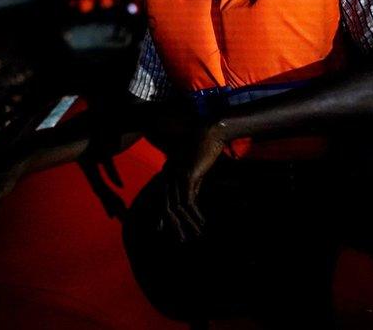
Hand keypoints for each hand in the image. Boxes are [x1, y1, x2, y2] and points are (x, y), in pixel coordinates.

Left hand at [159, 125, 224, 241]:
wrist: (210, 132)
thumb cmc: (204, 149)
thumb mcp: (196, 172)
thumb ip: (192, 186)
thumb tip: (190, 203)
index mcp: (168, 173)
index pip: (162, 198)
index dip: (162, 216)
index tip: (161, 230)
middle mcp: (168, 174)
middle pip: (166, 205)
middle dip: (173, 225)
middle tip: (180, 240)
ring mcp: (176, 175)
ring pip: (177, 207)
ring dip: (187, 223)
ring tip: (194, 235)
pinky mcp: (187, 176)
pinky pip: (188, 201)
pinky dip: (195, 214)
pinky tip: (201, 223)